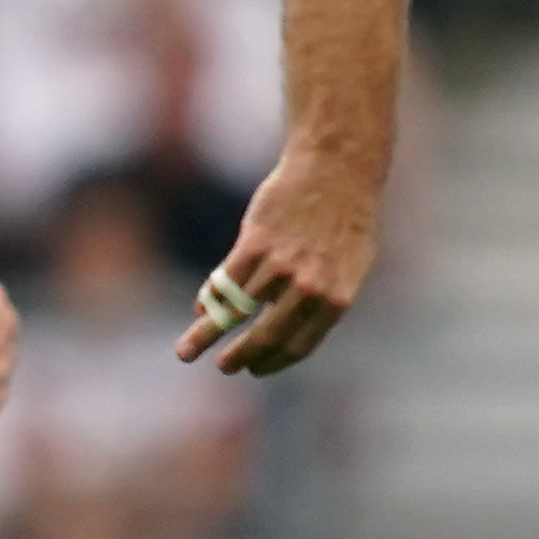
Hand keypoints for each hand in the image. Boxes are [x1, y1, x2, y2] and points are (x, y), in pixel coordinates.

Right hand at [179, 156, 379, 376]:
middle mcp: (308, 287)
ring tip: (187, 352)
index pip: (298, 346)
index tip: (255, 369)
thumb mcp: (352, 265)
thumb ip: (326, 299)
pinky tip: (200, 309)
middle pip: (265, 336)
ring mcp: (280, 265)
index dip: (272, 362)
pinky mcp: (255, 242)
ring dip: (205, 335)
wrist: (338, 169)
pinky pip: (224, 280)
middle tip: (224, 368)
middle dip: (239, 358)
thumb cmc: (348, 218)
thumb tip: (296, 329)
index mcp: (336, 299)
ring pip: (234, 312)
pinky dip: (208, 299)